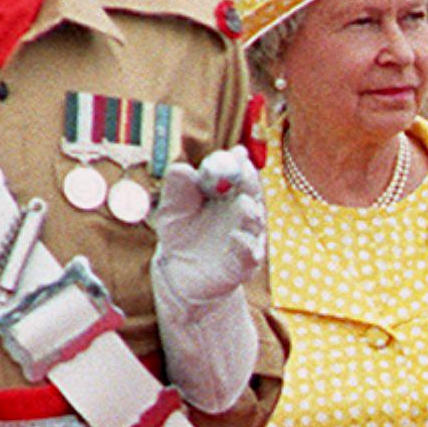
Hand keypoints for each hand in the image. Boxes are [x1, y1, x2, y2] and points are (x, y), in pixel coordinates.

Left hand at [153, 147, 264, 308]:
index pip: (238, 171)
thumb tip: (183, 169)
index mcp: (228, 193)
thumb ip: (177, 189)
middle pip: (252, 191)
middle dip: (249, 180)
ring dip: (250, 212)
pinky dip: (244, 246)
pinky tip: (234, 239)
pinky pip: (249, 254)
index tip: (235, 153)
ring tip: (243, 206)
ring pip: (255, 221)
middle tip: (244, 170)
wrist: (181, 273)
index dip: (238, 162)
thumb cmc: (180, 234)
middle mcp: (243, 210)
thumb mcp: (172, 209)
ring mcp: (247, 236)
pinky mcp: (245, 263)